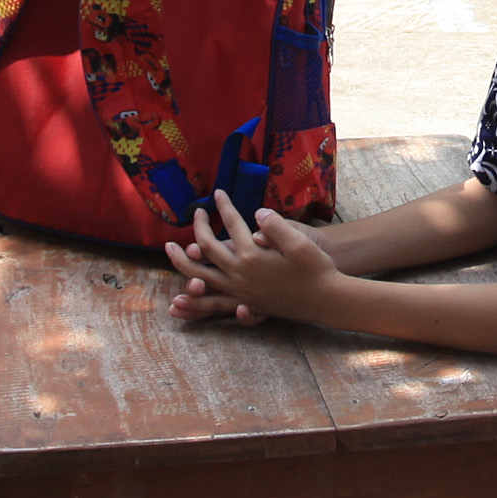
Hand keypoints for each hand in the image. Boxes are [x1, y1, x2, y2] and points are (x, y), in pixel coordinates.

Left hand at [161, 195, 340, 325]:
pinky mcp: (246, 304)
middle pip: (206, 249)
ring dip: (181, 262)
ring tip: (169, 250)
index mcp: (253, 257)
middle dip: (197, 228)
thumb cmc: (316, 268)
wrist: (327, 300)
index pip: (231, 226)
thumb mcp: (299, 242)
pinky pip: (211, 304)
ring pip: (200, 278)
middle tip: (195, 214)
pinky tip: (180, 300)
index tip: (218, 193)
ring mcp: (240, 293)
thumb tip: (256, 214)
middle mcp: (241, 276)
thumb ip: (275, 226)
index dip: (224, 207)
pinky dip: (193, 301)